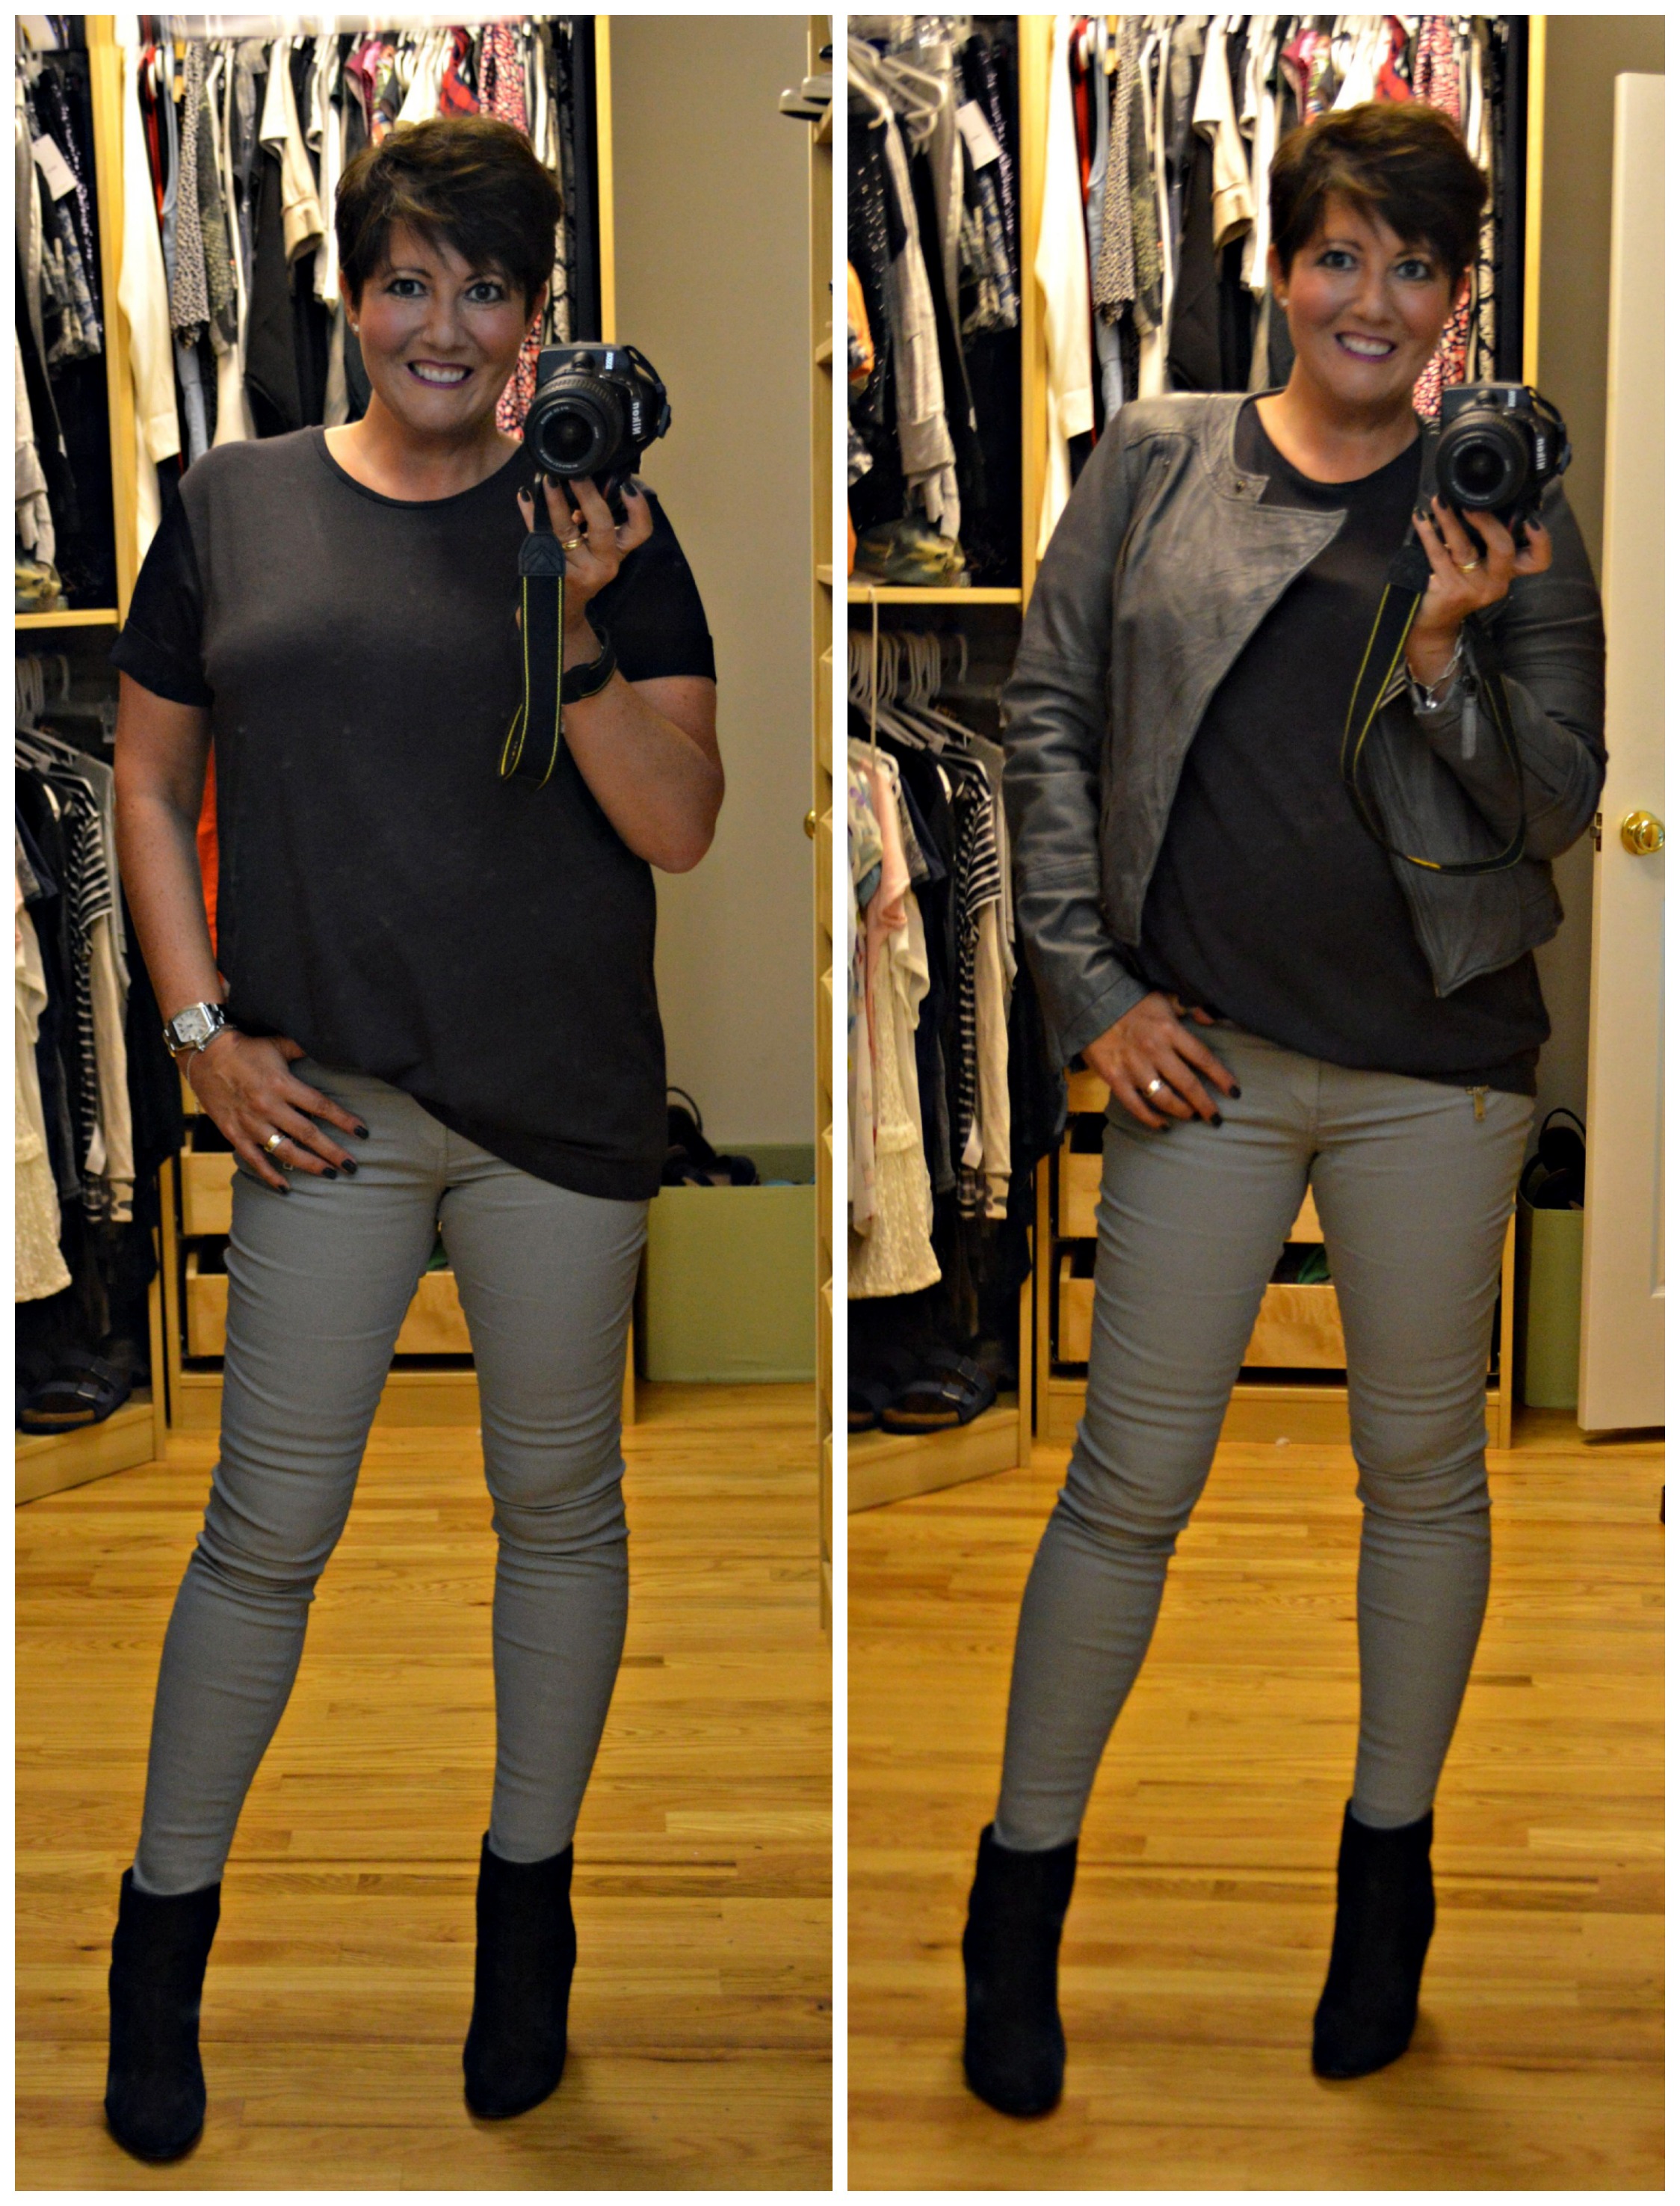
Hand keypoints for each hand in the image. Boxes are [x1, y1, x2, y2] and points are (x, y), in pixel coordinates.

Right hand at [185, 1031, 365, 1191]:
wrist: (203, 1054)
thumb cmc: (245, 1048)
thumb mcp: (277, 1044)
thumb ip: (303, 1050)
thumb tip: (331, 1050)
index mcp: (281, 1084)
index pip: (320, 1106)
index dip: (343, 1120)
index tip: (363, 1132)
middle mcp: (267, 1106)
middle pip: (307, 1134)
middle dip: (332, 1152)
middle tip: (352, 1166)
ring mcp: (250, 1122)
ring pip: (284, 1150)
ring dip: (308, 1165)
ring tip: (329, 1175)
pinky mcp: (233, 1132)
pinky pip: (253, 1159)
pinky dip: (269, 1175)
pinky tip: (286, 1188)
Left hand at [516, 469, 653, 647]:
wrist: (559, 610)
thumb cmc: (581, 571)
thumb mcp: (597, 550)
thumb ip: (596, 521)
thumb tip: (586, 477)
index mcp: (618, 553)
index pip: (640, 531)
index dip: (638, 508)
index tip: (627, 486)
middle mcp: (603, 563)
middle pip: (601, 525)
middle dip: (588, 495)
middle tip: (576, 474)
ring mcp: (577, 570)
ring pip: (566, 529)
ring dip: (555, 501)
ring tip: (548, 480)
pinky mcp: (553, 572)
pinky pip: (539, 537)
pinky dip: (531, 514)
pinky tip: (525, 496)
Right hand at [1084, 991, 1237, 1129]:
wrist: (1090, 1003)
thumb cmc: (1130, 1000)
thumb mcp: (1163, 996)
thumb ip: (1189, 1007)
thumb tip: (1211, 1019)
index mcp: (1170, 1030)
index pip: (1203, 1059)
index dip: (1221, 1078)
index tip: (1234, 1092)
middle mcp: (1155, 1050)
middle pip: (1188, 1084)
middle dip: (1205, 1104)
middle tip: (1216, 1118)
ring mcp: (1134, 1067)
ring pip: (1164, 1098)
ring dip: (1181, 1111)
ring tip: (1191, 1117)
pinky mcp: (1115, 1078)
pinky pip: (1136, 1105)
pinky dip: (1150, 1119)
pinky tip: (1162, 1125)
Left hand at [1406, 495, 1552, 685]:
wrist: (1434, 623)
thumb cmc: (1459, 585)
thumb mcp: (1481, 567)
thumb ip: (1488, 543)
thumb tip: (1485, 502)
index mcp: (1508, 574)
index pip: (1538, 561)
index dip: (1541, 540)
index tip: (1531, 520)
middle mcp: (1495, 583)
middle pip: (1503, 548)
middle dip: (1487, 521)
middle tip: (1470, 504)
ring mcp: (1472, 589)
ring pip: (1464, 547)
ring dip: (1449, 519)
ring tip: (1439, 501)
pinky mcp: (1448, 591)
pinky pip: (1437, 555)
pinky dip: (1427, 533)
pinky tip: (1419, 518)